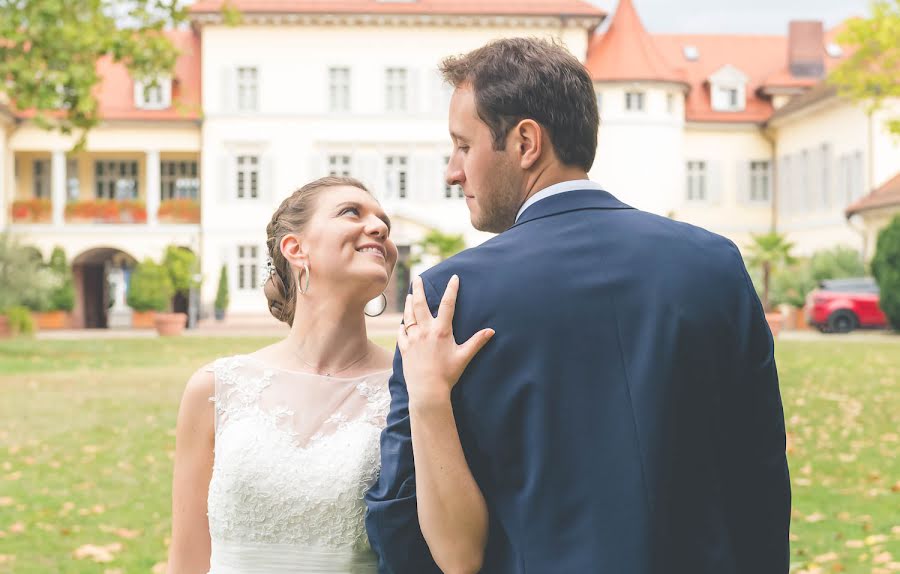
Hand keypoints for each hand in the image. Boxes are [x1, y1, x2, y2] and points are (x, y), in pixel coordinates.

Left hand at [398, 275, 494, 406]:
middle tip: (418, 278)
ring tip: (410, 296)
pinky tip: (404, 323)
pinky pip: (402, 333)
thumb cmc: (448, 374)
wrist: (427, 390)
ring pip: (408, 316)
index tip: (454, 278)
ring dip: (409, 304)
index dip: (451, 289)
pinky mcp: (405, 348)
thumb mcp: (464, 357)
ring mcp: (413, 339)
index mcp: (441, 331)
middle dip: (419, 289)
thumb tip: (491, 331)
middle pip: (420, 304)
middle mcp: (425, 331)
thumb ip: (477, 342)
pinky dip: (403, 326)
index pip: (447, 305)